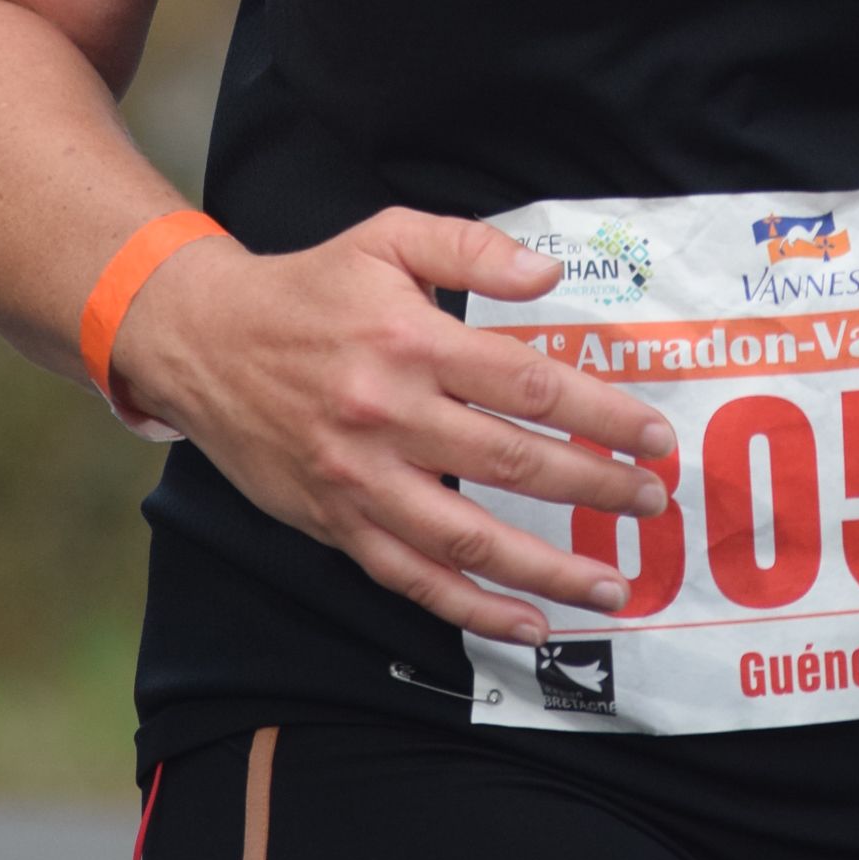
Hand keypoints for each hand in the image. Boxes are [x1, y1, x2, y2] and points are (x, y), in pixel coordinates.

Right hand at [110, 205, 676, 645]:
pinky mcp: (337, 524)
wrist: (207, 342)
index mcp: (410, 339)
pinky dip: (473, 609)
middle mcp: (387, 415)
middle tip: (651, 498)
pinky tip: (528, 623)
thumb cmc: (313, 287)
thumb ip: (472, 248)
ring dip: (548, 567)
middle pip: (511, 462)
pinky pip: (413, 579)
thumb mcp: (389, 236)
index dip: (600, 412)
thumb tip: (549, 275)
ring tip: (614, 581)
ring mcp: (360, 479)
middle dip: (594, 486)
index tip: (651, 432)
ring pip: (467, 539)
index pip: (527, 384)